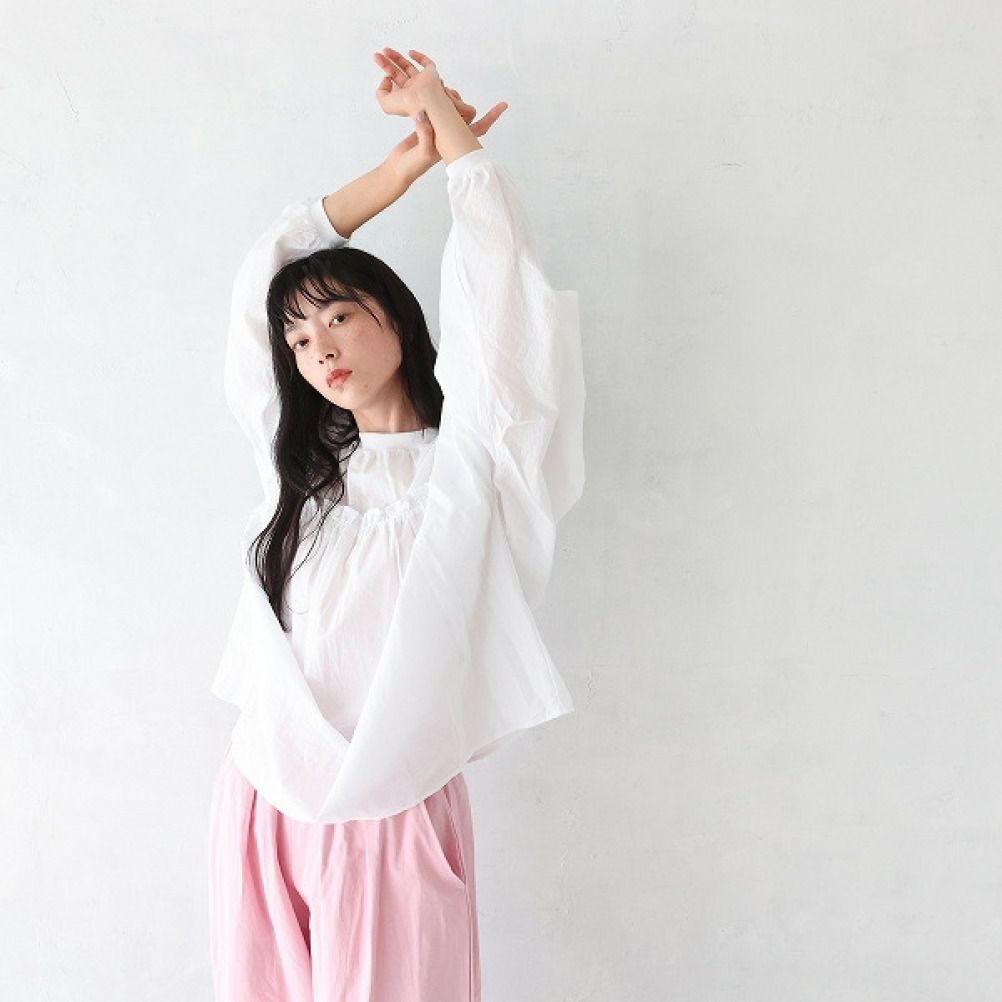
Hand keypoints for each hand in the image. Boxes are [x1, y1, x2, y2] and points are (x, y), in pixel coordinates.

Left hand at [373, 47, 447, 117]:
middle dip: (387, 63)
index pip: (394, 84)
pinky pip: (427, 63)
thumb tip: (386, 80)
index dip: (386, 76)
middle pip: (398, 73)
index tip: (382, 74)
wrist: (424, 100)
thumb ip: (380, 93)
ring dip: (397, 57)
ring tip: (386, 51)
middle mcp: (413, 89)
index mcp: (404, 97)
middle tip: (378, 56)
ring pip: (408, 66)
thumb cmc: (408, 105)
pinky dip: (419, 57)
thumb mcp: (385, 104)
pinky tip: (410, 52)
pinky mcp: (431, 73)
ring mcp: (422, 81)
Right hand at [376, 47, 508, 187]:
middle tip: (446, 91)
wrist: (399, 169)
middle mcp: (450, 134)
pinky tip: (428, 94)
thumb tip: (425, 119)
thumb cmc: (412, 166)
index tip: (503, 105)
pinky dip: (433, 99)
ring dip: (445, 96)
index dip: (491, 117)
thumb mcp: (422, 153)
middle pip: (463, 111)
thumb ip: (425, 137)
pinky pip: (435, 108)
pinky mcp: (428, 124)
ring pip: (449, 107)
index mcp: (455, 142)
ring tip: (435, 88)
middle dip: (458, 99)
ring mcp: (440, 129)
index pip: (479, 128)